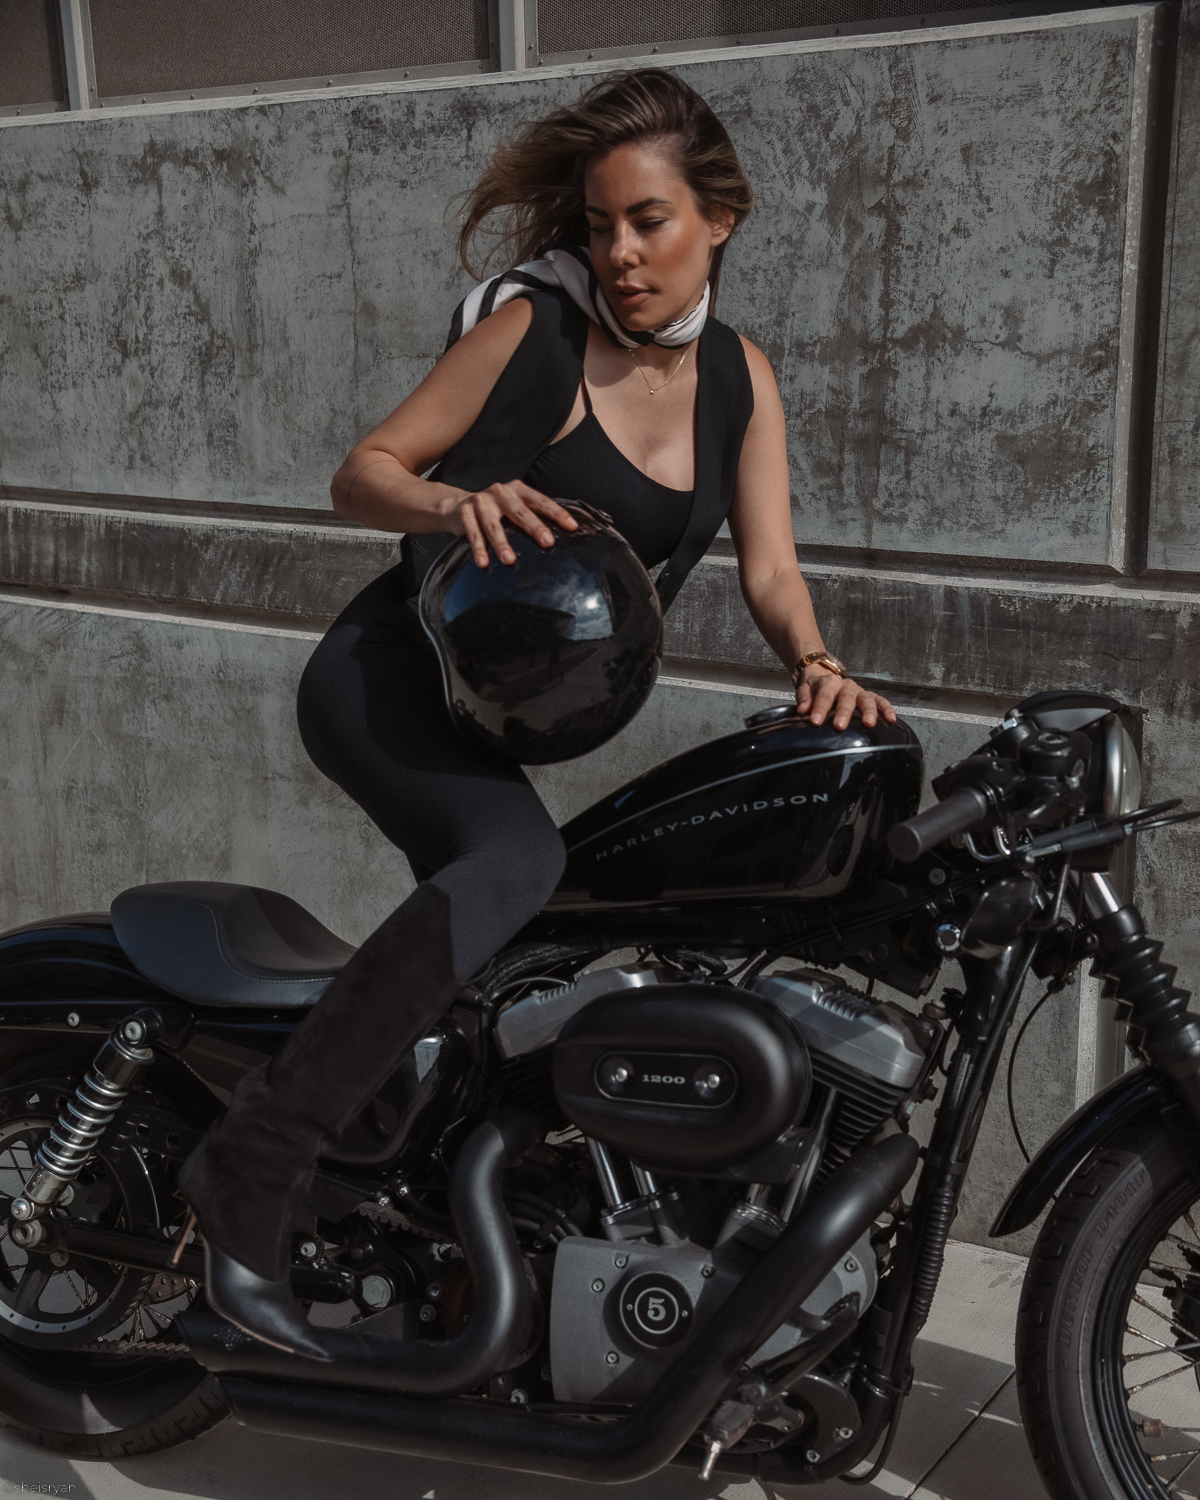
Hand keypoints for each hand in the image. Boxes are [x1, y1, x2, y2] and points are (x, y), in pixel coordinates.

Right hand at [450, 481, 577, 566]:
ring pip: (494, 525)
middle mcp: (500, 492)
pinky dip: (478, 548)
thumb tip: (558, 537)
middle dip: (534, 527)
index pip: (540, 501)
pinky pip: (473, 533)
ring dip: (502, 543)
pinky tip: (483, 562)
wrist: (457, 506)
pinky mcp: (465, 513)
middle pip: (520, 512)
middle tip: (547, 542)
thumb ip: (531, 517)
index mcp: (518, 490)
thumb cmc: (494, 511)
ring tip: (510, 560)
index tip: (572, 526)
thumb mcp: (513, 508)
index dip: (556, 513)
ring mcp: (481, 501)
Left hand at [796, 668, 896, 730]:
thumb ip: (804, 699)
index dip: (820, 708)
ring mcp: (859, 692)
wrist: (825, 678)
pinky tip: (891, 719)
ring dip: (868, 711)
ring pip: (866, 699)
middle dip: (844, 712)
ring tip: (869, 723)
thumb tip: (803, 710)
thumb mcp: (805, 689)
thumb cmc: (816, 688)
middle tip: (840, 725)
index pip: (824, 695)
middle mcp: (846, 686)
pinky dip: (887, 709)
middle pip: (846, 698)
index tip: (815, 721)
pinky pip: (881, 701)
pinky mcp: (870, 697)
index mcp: (829, 683)